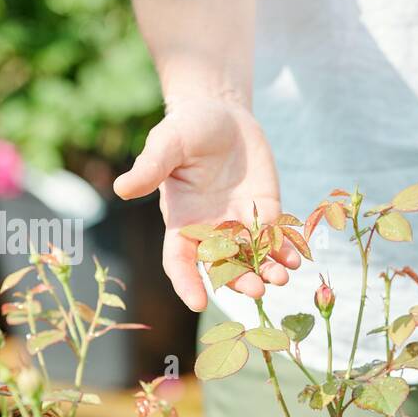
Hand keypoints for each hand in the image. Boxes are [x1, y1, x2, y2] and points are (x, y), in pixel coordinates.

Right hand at [114, 95, 301, 310]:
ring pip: (253, 258)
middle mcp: (212, 230)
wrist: (222, 114)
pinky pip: (275, 239)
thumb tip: (121, 189)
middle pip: (223, 266)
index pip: (179, 261)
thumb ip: (150, 168)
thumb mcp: (167, 143)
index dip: (186, 282)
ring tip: (282, 277)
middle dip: (239, 280)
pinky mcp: (265, 213)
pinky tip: (296, 258)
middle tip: (256, 288)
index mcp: (182, 222)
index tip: (197, 302)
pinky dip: (285, 251)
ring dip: (267, 270)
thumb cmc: (187, 128)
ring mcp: (240, 224)